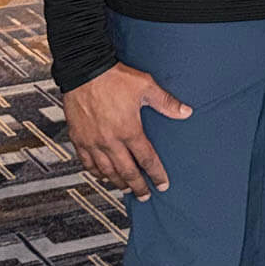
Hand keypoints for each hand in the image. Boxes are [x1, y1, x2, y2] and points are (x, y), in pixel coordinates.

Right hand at [62, 62, 191, 198]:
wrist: (84, 70)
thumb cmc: (114, 77)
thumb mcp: (146, 87)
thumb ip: (166, 103)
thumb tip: (186, 112)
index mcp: (129, 130)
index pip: (146, 159)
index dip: (156, 174)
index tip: (162, 184)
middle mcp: (110, 141)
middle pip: (126, 171)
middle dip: (137, 186)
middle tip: (145, 195)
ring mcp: (92, 142)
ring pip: (105, 171)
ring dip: (117, 182)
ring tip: (125, 189)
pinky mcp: (78, 138)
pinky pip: (86, 162)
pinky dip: (95, 172)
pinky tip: (101, 175)